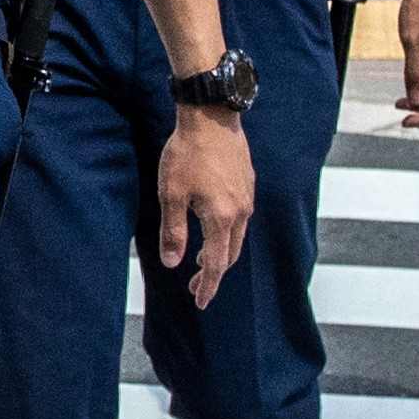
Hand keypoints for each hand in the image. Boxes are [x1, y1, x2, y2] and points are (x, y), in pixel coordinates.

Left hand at [154, 106, 255, 306]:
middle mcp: (241, 212)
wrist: (211, 116)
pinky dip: (227, 233)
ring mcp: (247, 197)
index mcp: (222, 218)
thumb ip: (173, 231)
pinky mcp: (247, 183)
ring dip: (221, 253)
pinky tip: (214, 228)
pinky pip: (240, 219)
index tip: (200, 303)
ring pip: (237, 237)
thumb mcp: (171, 194)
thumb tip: (172, 263)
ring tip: (202, 261)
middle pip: (230, 254)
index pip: (216, 264)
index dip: (207, 286)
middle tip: (196, 287)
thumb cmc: (186, 153)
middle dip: (213, 274)